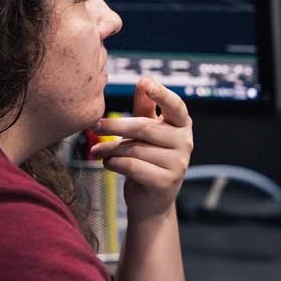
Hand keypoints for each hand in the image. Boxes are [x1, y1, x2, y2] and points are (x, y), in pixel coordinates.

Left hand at [90, 77, 193, 221]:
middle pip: (146, 128)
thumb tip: (144, 79)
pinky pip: (133, 166)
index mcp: (182, 125)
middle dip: (116, 125)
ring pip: (135, 149)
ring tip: (98, 151)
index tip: (146, 83)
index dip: (161, 94)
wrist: (151, 200)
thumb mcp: (147, 131)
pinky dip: (114, 163)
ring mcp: (178, 164)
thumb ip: (145, 107)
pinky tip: (108, 163)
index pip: (175, 106)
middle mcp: (185, 143)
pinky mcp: (166, 182)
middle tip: (95, 125)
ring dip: (110, 149)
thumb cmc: (147, 159)